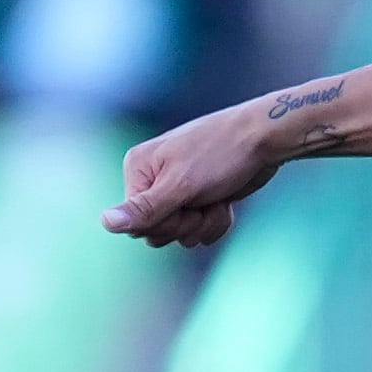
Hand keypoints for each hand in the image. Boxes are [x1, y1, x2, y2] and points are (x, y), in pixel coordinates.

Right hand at [105, 105, 281, 248]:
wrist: (266, 138)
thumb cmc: (222, 154)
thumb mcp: (180, 186)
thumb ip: (144, 209)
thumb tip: (105, 222)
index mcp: (138, 170)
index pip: (137, 224)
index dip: (165, 224)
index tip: (185, 206)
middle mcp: (153, 179)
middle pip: (158, 231)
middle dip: (186, 225)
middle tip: (204, 202)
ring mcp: (179, 189)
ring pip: (182, 233)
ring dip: (205, 223)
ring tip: (217, 199)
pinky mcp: (201, 197)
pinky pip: (200, 228)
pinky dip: (216, 221)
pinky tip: (226, 203)